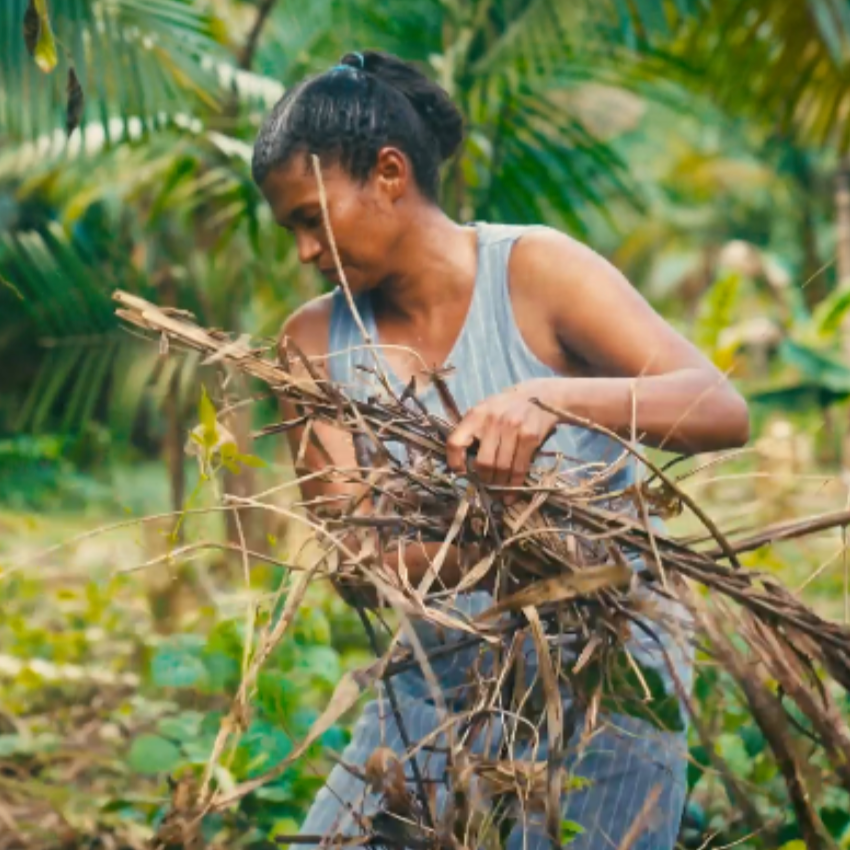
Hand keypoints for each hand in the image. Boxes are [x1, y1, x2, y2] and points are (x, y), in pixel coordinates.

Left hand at [445, 379, 559, 501]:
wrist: (541, 395)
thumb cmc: (507, 406)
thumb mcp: (485, 410)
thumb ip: (472, 431)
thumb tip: (463, 465)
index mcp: (476, 415)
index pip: (455, 443)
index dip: (454, 462)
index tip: (460, 472)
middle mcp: (493, 421)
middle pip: (483, 462)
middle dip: (484, 479)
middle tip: (486, 486)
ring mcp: (513, 428)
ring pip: (502, 468)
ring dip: (500, 485)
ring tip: (499, 492)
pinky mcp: (530, 437)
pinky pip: (520, 467)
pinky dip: (515, 484)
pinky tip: (511, 492)